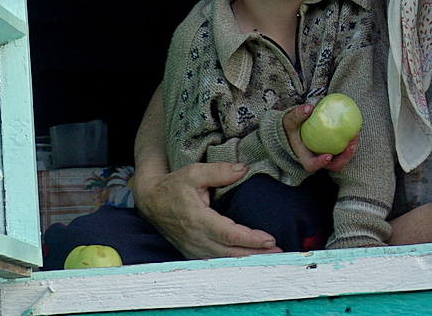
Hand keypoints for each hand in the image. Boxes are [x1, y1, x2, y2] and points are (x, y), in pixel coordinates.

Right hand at [133, 161, 280, 258]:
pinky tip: (250, 261)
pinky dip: (234, 263)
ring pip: (224, 260)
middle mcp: (196, 238)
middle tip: (280, 253)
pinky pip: (216, 261)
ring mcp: (193, 248)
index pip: (228, 233)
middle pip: (230, 252)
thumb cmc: (174, 185)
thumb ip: (219, 170)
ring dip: (248, 261)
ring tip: (271, 258)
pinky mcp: (193, 252)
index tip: (270, 239)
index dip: (250, 239)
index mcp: (197, 219)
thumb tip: (243, 168)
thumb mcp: (194, 172)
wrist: (152, 201)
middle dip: (256, 254)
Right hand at [282, 104, 358, 172]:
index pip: (311, 165)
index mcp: (305, 156)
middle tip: (350, 145)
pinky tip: (356, 130)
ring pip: (341, 159)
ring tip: (356, 136)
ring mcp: (327, 155)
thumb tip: (309, 108)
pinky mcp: (334, 148)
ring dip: (350, 151)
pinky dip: (350, 142)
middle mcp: (318, 159)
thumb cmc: (292, 126)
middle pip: (332, 165)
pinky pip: (344, 149)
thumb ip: (297, 115)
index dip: (320, 163)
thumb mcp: (290, 120)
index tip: (328, 156)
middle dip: (343, 158)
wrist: (297, 127)